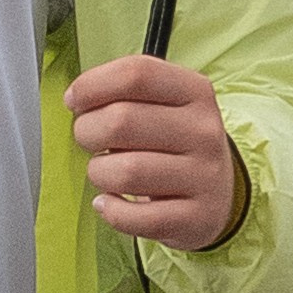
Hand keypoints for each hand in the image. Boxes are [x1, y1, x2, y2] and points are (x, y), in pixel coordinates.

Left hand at [67, 54, 240, 249]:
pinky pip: (134, 216)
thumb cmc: (173, 144)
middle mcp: (203, 131)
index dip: (92, 85)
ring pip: (124, 171)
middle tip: (90, 139)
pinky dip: (110, 210)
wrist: (217, 195)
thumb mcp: (164, 104)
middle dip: (87, 131)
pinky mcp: (195, 218)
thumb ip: (124, 91)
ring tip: (106, 172)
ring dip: (99, 173)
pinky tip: (110, 202)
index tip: (75, 100)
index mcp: (194, 92)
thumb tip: (77, 97)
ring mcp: (203, 177)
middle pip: (121, 121)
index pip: (136, 74)